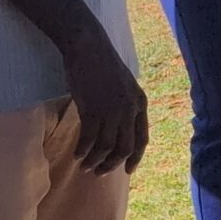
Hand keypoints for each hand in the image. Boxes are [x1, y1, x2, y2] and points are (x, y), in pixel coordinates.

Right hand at [64, 38, 149, 174]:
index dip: (136, 158)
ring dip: (95, 161)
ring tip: (85, 166)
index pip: (143, 139)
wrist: (89, 47)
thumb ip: (123, 107)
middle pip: (125, 148)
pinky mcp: (92, 108)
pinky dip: (83, 151)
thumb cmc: (102, 66)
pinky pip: (90, 139)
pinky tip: (77, 155)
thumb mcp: (122, 88)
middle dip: (113, 164)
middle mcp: (130, 109)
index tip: (127, 171)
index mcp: (140, 104)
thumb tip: (115, 131)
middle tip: (100, 172)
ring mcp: (112, 110)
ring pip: (107, 147)